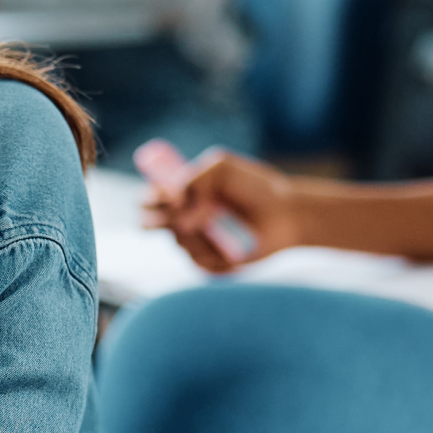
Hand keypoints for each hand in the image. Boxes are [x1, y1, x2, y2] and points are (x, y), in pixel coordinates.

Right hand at [140, 148, 302, 271]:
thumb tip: (180, 210)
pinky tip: (235, 242)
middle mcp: (180, 219)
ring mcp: (193, 243)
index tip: (168, 194)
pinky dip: (215, 249)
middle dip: (157, 218)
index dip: (149, 197)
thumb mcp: (222, 168)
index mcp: (178, 194)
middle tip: (181, 214)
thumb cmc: (255, 187)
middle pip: (146, 223)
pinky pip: (198, 261)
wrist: (286, 214)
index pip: (147, 197)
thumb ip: (195, 179)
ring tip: (227, 221)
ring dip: (199, 231)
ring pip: (178, 241)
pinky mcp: (208, 264)